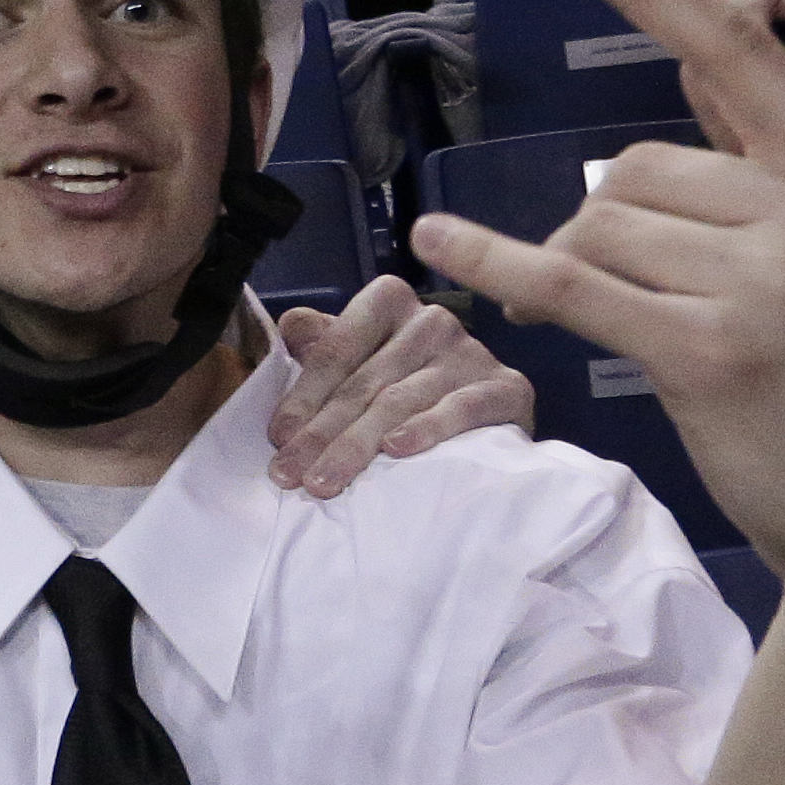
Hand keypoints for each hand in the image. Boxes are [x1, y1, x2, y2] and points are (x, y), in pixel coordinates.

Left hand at [262, 271, 532, 489]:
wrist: (488, 418)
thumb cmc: (406, 385)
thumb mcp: (360, 360)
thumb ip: (323, 344)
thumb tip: (289, 326)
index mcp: (388, 301)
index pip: (336, 349)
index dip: (303, 396)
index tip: (277, 439)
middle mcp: (431, 318)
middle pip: (364, 381)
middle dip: (321, 434)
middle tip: (290, 476)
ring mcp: (470, 351)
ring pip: (400, 400)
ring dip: (357, 445)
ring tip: (324, 482)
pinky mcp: (507, 387)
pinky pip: (461, 408)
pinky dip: (426, 429)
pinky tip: (396, 451)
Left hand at [405, 0, 784, 634]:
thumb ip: (772, 163)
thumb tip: (698, 65)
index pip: (739, 55)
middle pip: (639, 166)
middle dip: (612, 227)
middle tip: (644, 296)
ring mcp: (766, 279)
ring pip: (601, 225)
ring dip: (586, 272)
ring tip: (635, 328)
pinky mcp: (705, 350)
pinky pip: (566, 282)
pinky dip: (493, 266)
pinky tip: (439, 250)